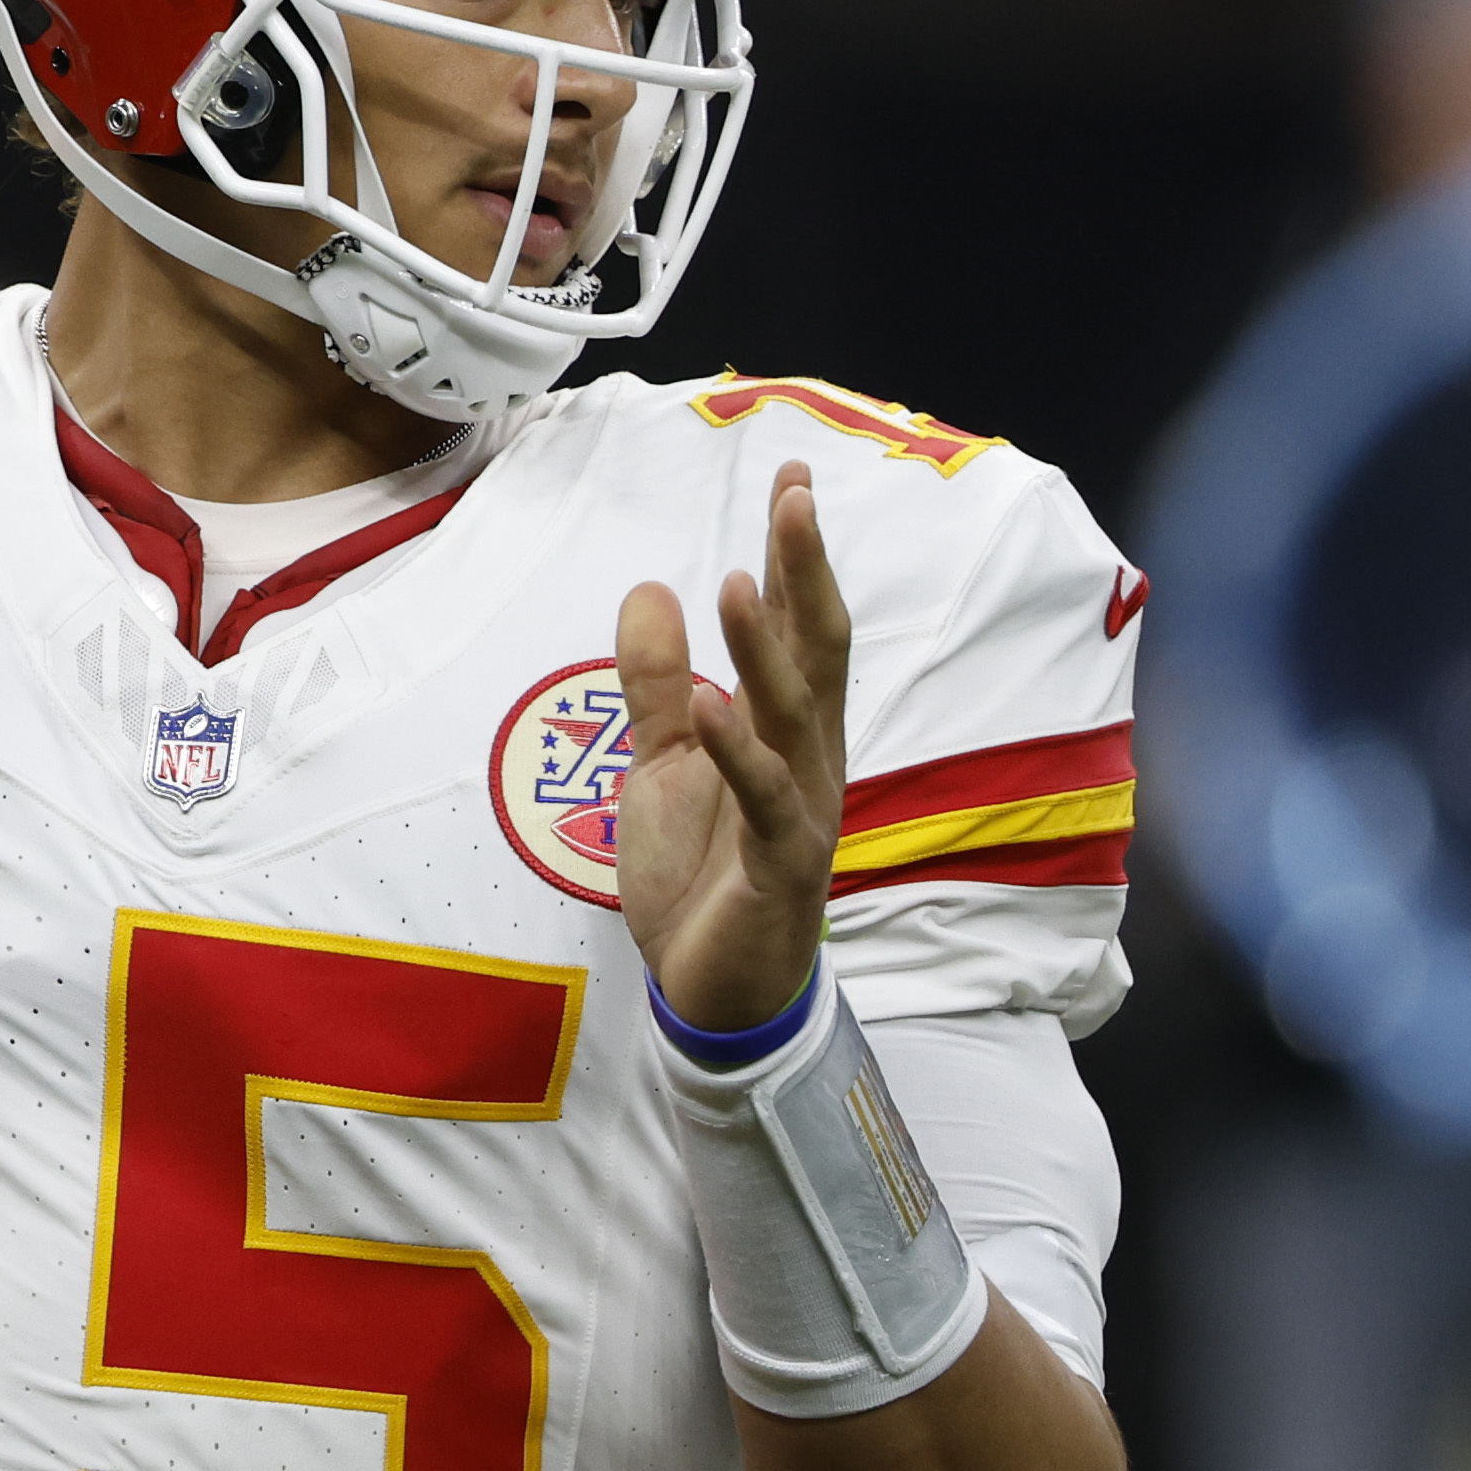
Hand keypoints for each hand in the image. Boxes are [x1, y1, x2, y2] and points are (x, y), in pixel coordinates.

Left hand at [615, 459, 846, 1030]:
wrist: (717, 994)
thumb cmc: (704, 876)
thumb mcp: (662, 764)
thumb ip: (655, 682)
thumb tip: (652, 588)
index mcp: (788, 730)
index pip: (800, 626)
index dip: (796, 555)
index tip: (792, 476)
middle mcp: (811, 759)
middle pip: (818, 651)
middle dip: (807, 572)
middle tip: (794, 494)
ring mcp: (803, 810)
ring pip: (794, 715)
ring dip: (766, 649)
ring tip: (737, 581)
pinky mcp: (782, 866)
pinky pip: (764, 801)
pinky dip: (738, 752)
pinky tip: (709, 707)